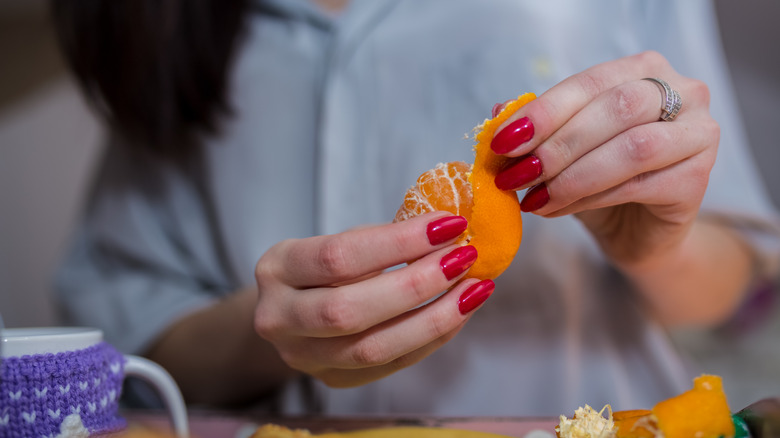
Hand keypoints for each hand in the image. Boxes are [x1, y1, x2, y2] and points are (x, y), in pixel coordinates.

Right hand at [253, 212, 494, 387]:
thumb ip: (385, 239)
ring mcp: (303, 356)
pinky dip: (433, 338)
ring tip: (474, 288)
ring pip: (372, 349)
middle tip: (463, 258)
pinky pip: (391, 365)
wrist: (293, 310)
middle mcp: (279, 317)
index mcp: (277, 268)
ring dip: (433, 318)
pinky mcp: (332, 380)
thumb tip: (450, 229)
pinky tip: (460, 312)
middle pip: (349, 311)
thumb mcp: (340, 240)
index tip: (448, 224)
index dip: (398, 242)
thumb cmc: (325, 267)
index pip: (338, 257)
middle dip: (416, 284)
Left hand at [492, 51, 718, 269]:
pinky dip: (588, 198)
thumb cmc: (600, 181)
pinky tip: (555, 209)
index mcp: (645, 70)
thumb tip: (498, 113)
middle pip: (615, 108)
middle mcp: (683, 92)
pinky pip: (638, 184)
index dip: (543, 112)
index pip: (589, 82)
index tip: (502, 141)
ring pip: (632, 148)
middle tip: (516, 174)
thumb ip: (537, 129)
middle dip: (557, 144)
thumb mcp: (562, 150)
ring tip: (533, 196)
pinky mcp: (699, 180)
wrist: (636, 232)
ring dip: (572, 175)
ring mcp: (699, 134)